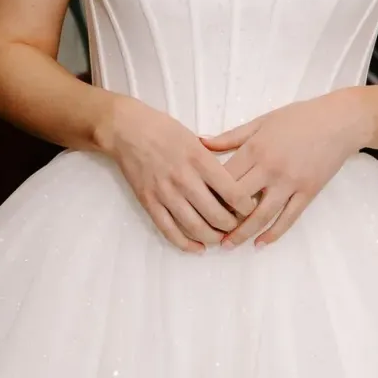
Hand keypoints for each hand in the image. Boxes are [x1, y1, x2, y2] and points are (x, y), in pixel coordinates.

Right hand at [100, 96, 259, 251]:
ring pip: (195, 227)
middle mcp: (184, 179)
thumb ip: (212, 162)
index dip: (246, 207)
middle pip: (217, 215)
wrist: (127, 130)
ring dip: (212, 237)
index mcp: (199, 160)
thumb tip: (232, 184)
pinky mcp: (149, 203)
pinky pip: (170, 231)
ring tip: (220, 237)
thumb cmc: (164, 130)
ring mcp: (165, 193)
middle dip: (232, 226)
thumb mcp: (195, 139)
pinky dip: (186, 244)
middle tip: (237, 226)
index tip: (250, 209)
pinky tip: (198, 247)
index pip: (232, 192)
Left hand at [203, 90, 373, 246]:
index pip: (224, 178)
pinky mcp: (308, 192)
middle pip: (238, 199)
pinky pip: (288, 218)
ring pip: (261, 215)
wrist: (338, 121)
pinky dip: (272, 234)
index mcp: (255, 149)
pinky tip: (259, 245)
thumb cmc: (298, 118)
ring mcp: (290, 183)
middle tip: (207, 229)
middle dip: (221, 216)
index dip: (209, 193)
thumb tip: (200, 143)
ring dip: (242, 233)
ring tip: (227, 246)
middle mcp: (270, 168)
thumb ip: (230, 137)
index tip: (198, 204)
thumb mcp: (261, 121)